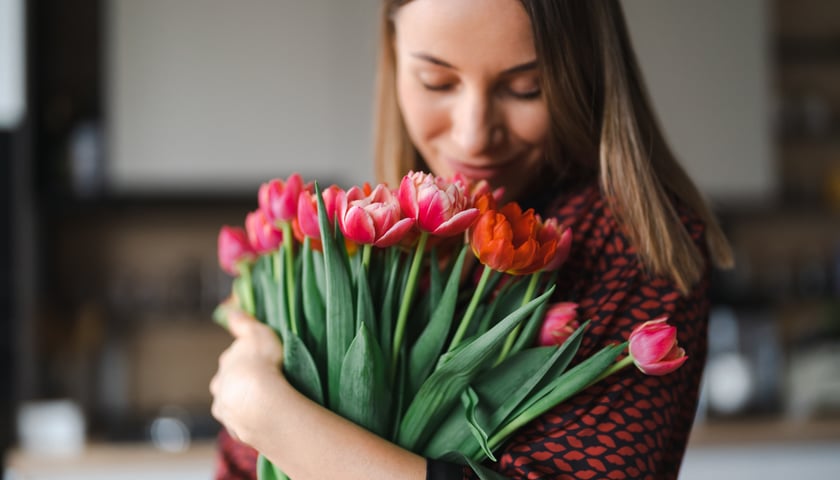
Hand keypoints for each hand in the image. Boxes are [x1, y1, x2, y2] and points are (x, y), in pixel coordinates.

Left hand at [209, 309, 284, 444]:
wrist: (261, 402)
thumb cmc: (262, 363)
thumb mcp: (257, 333)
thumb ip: (243, 323)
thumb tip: (231, 312)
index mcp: (225, 364)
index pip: (233, 360)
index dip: (247, 360)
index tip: (261, 361)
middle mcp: (219, 386)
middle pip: (229, 383)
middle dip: (242, 383)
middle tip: (265, 383)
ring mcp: (225, 410)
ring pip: (234, 405)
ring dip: (245, 403)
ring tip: (267, 403)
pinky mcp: (235, 429)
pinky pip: (243, 423)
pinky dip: (251, 420)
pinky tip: (265, 418)